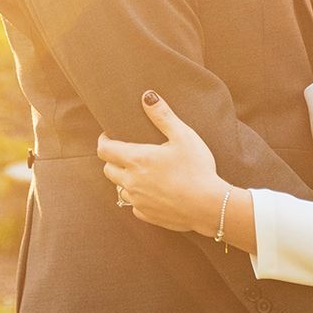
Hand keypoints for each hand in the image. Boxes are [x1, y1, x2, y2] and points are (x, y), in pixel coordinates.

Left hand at [97, 91, 224, 231]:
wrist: (209, 206)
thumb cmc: (198, 168)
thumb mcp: (183, 136)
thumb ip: (163, 116)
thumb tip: (147, 96)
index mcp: (136, 159)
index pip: (104, 150)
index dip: (103, 141)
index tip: (109, 135)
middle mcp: (131, 181)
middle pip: (108, 169)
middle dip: (113, 160)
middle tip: (126, 153)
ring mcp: (138, 201)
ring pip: (119, 188)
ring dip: (125, 179)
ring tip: (140, 172)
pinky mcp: (147, 215)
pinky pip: (134, 206)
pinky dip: (138, 198)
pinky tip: (152, 192)